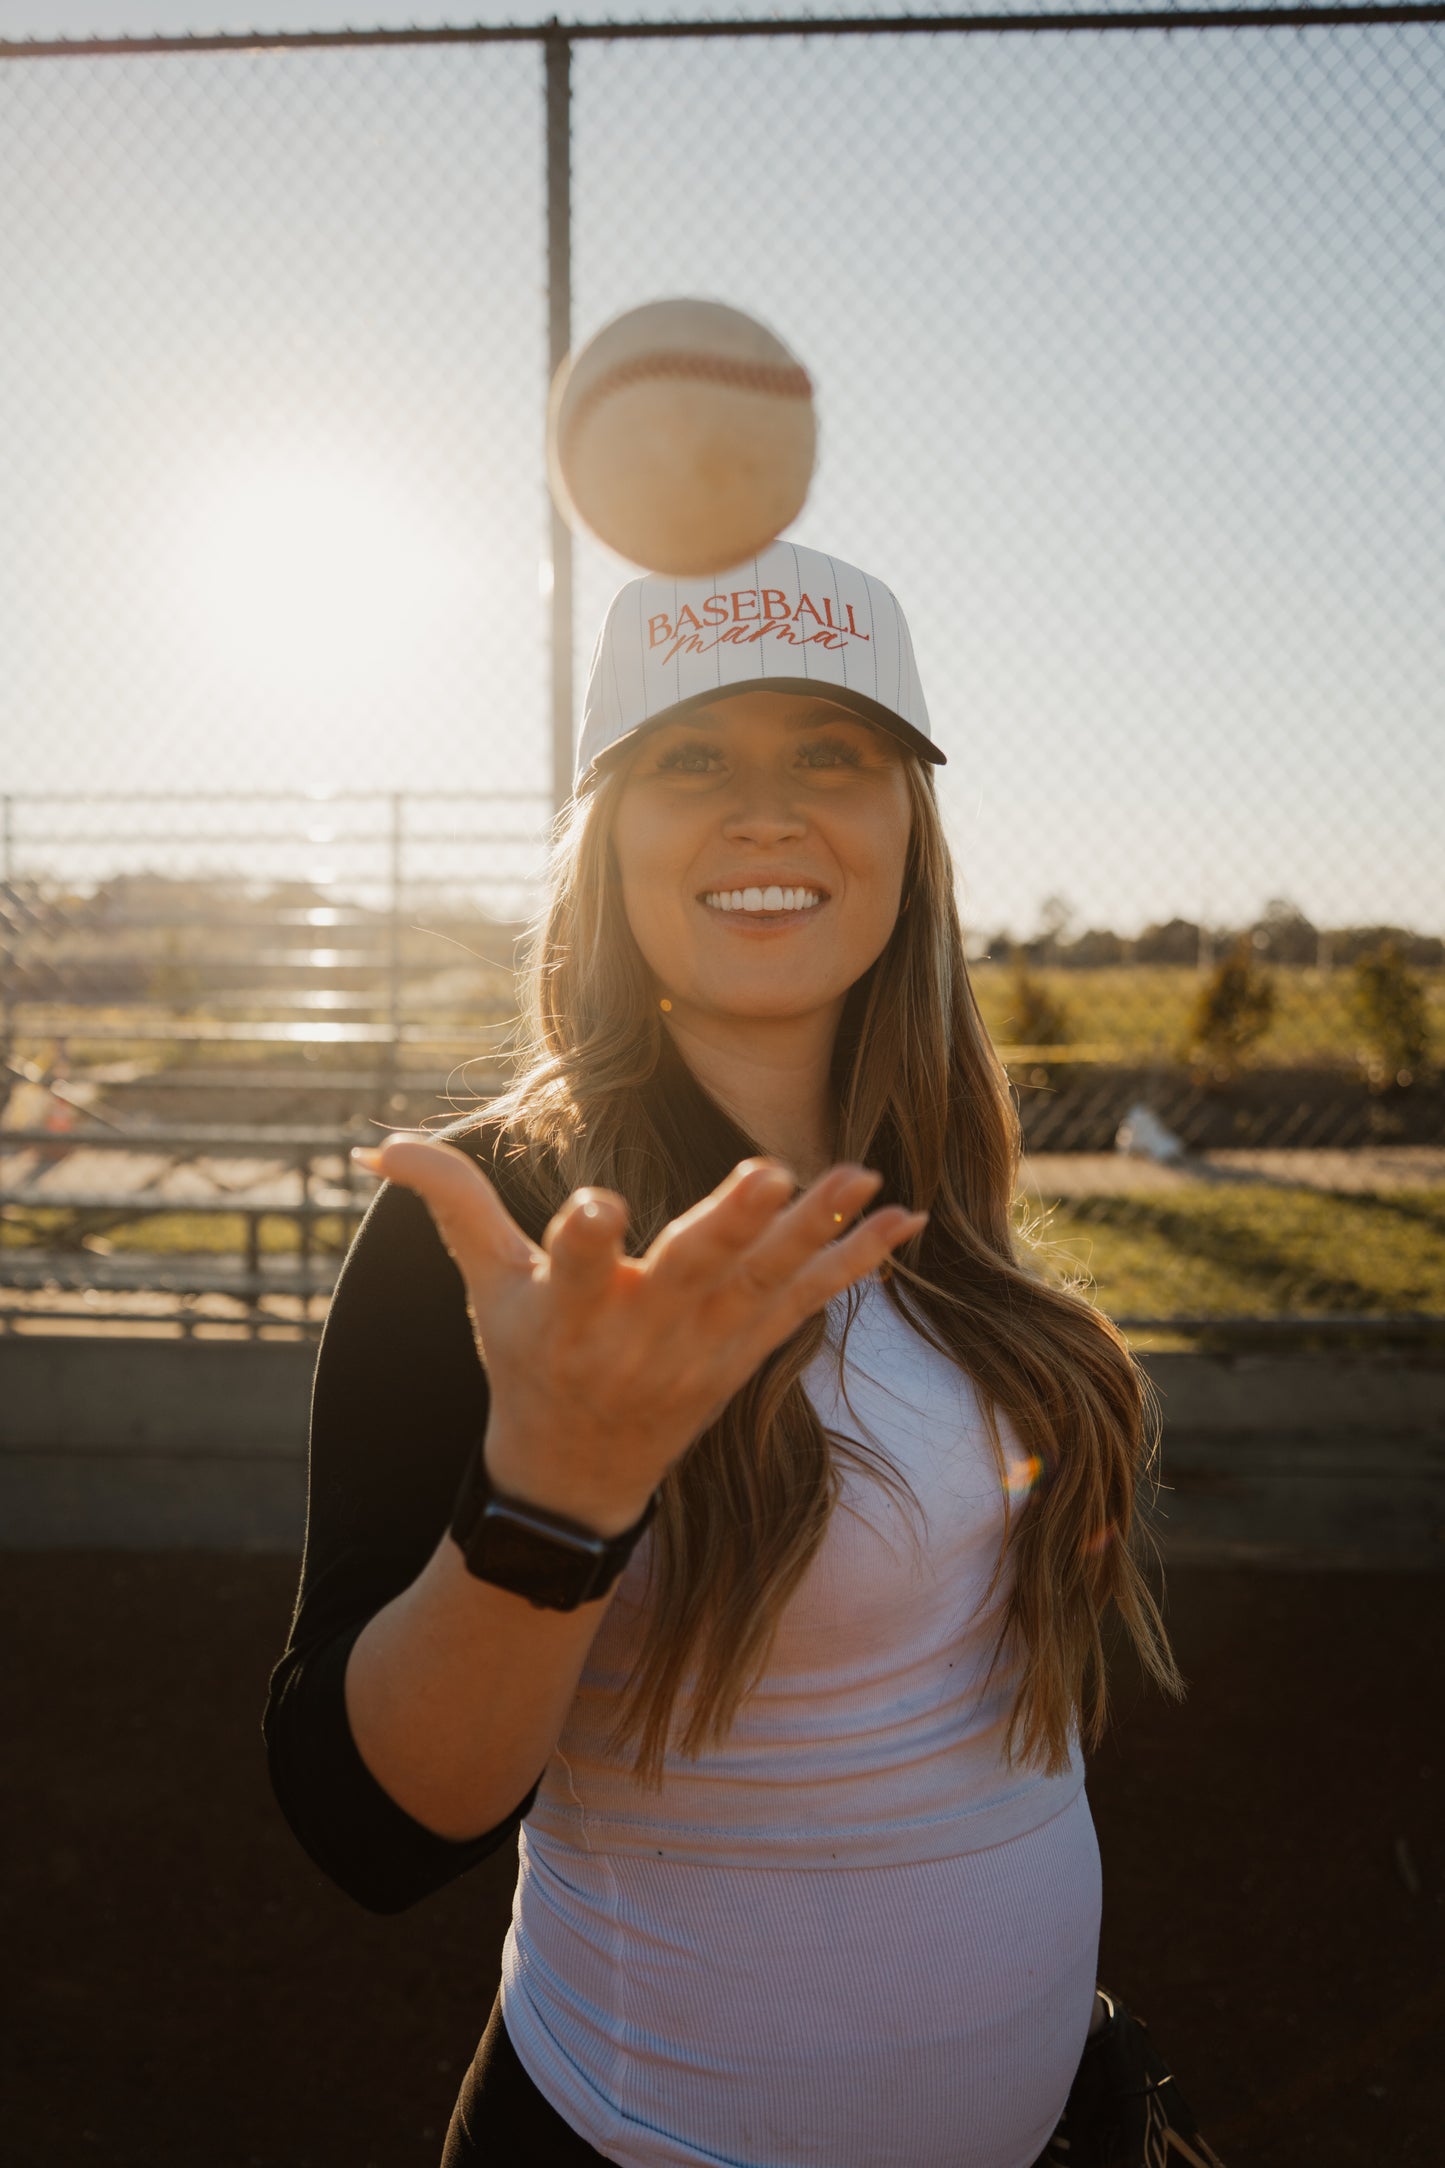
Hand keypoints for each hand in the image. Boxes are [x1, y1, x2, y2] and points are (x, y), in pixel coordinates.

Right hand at [351, 1137, 926, 1534]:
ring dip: (816, 1229)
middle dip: (727, 1224)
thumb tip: (378, 1142)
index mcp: (569, 1312)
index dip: (586, 1236)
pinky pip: (809, 1302)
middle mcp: (641, 1332)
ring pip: (764, 1280)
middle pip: (688, 1271)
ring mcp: (705, 1346)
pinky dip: (858, 1263)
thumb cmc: (529, 1365)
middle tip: (767, 1172)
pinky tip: (904, 1220)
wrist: (578, 1479)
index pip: (574, 1266)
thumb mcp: (487, 1289)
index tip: (600, 1205)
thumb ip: (451, 1205)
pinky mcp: (748, 1352)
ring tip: (862, 1176)